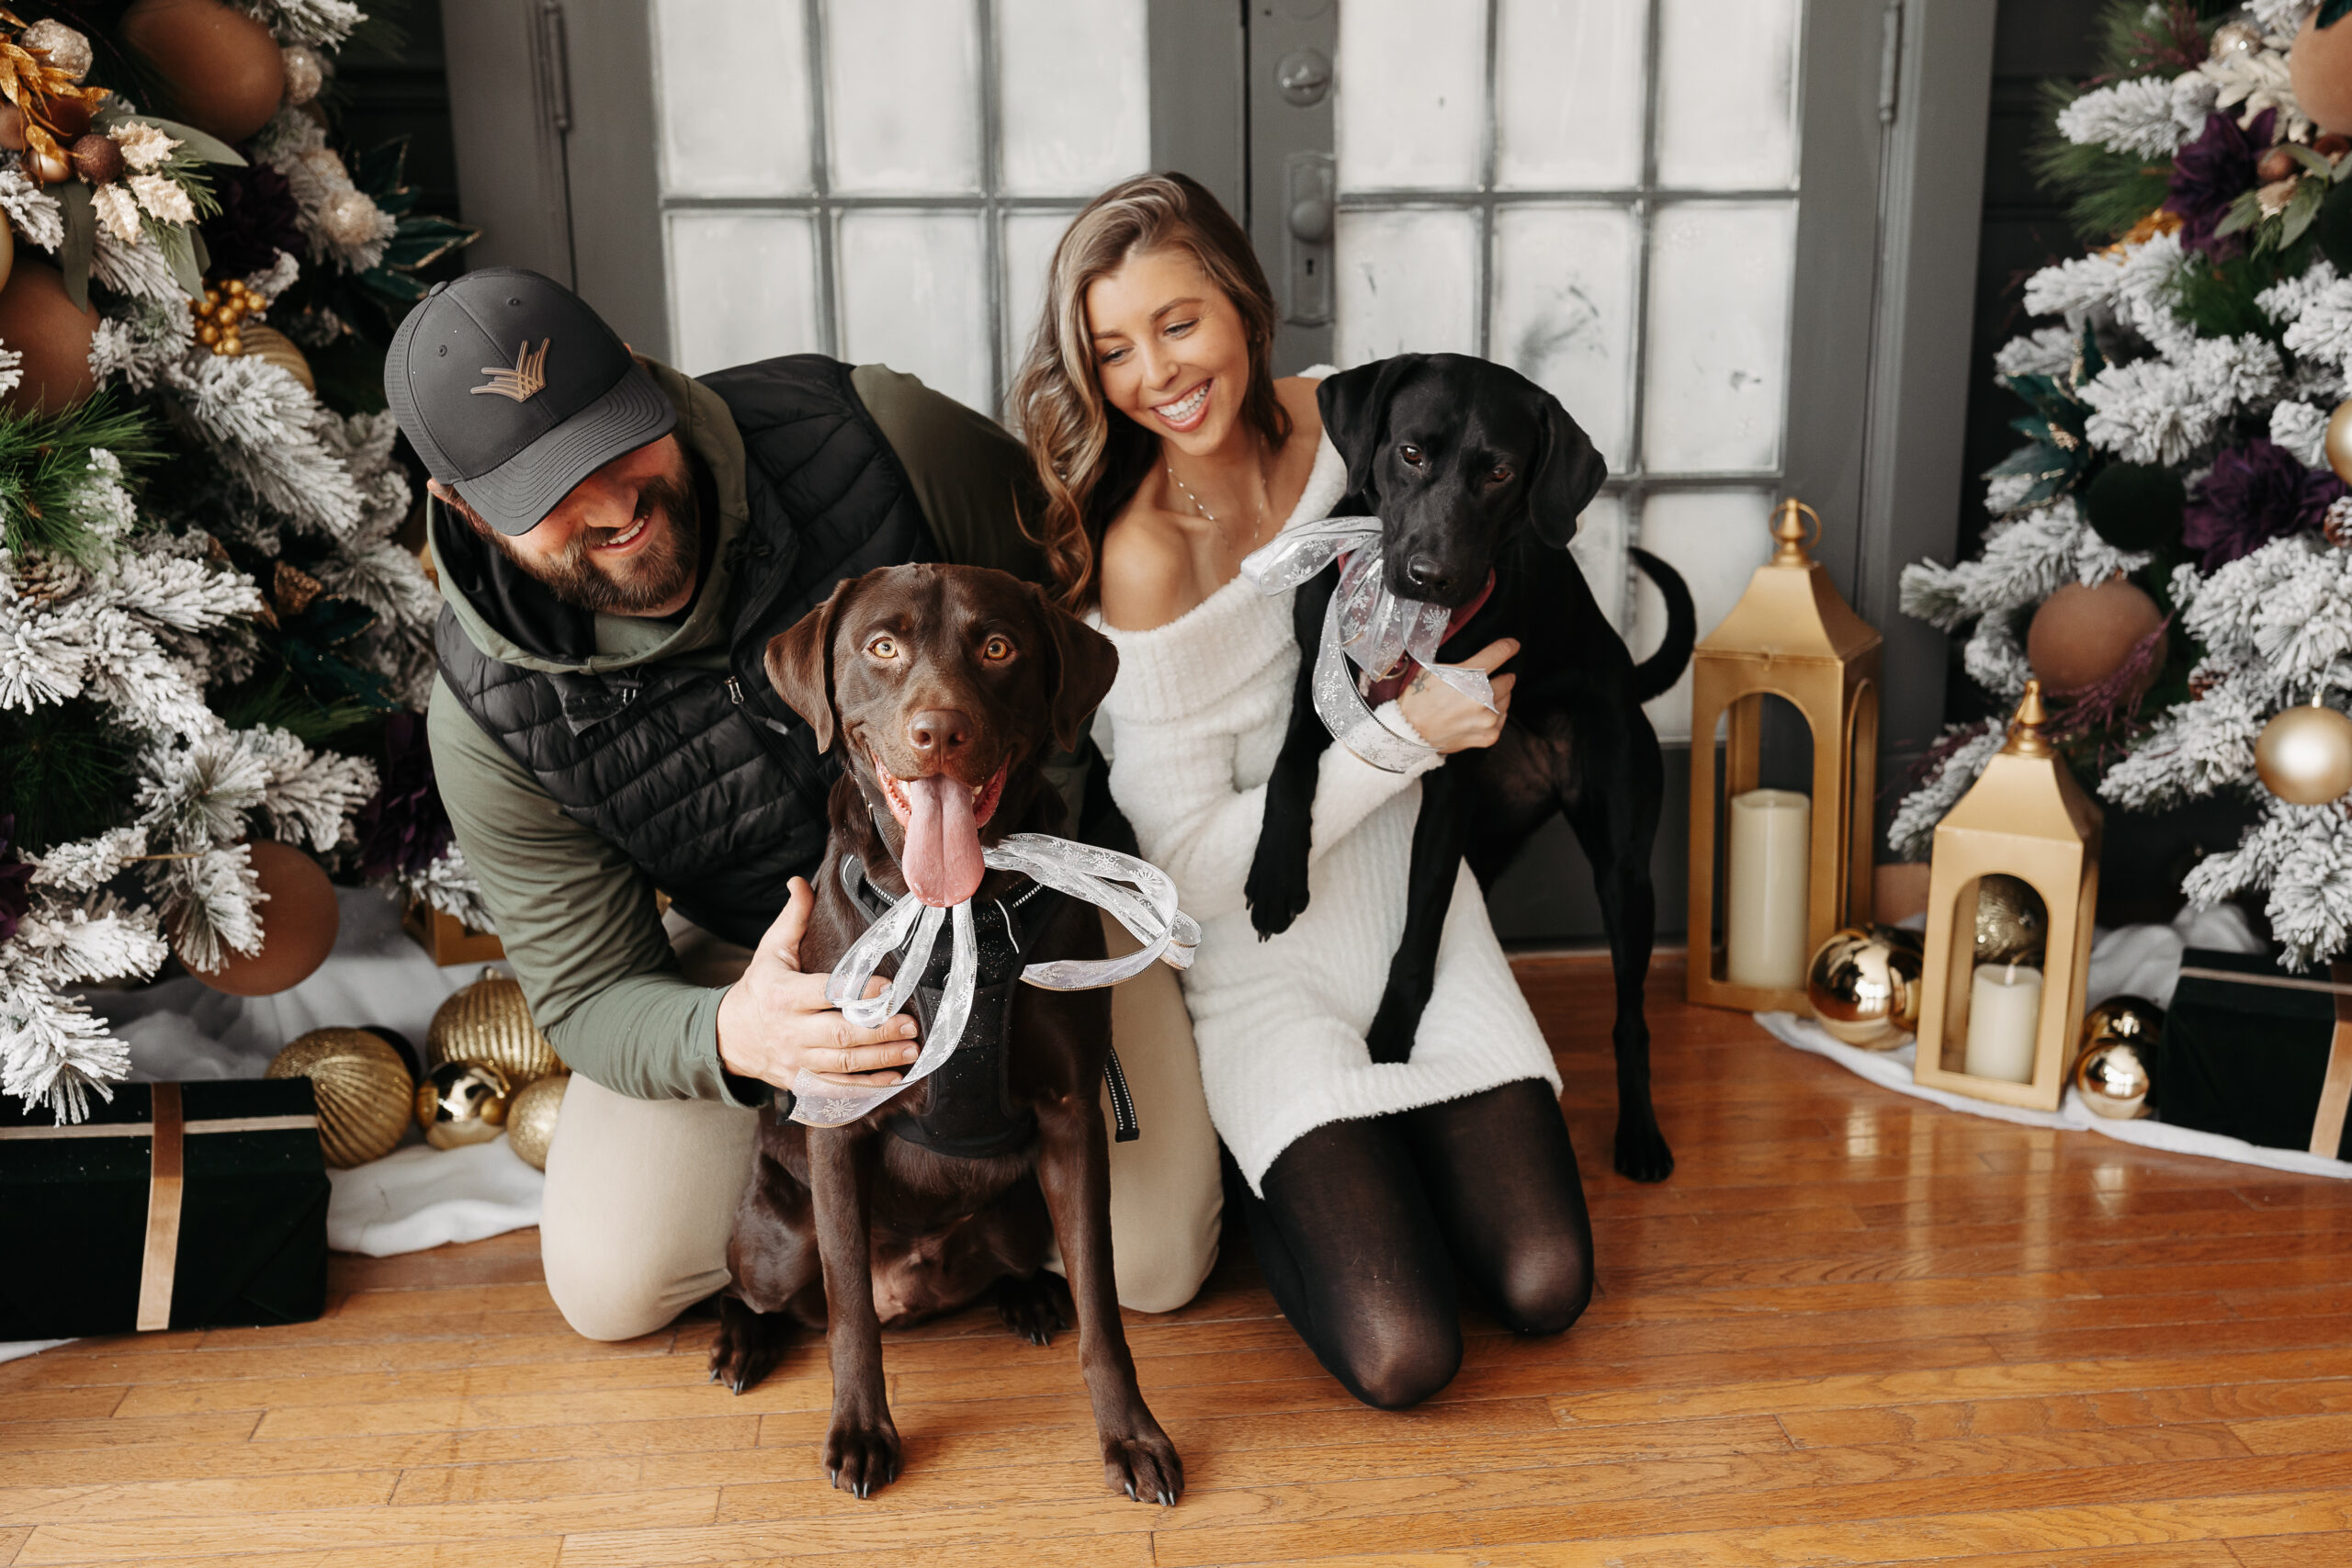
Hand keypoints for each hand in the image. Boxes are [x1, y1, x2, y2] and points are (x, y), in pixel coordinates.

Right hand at [716, 877, 920, 1090]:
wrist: (727, 1037)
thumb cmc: (758, 988)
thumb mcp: (771, 950)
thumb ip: (792, 918)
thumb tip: (800, 882)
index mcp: (783, 994)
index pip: (825, 993)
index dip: (858, 993)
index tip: (889, 988)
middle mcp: (790, 1030)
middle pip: (839, 1034)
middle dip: (878, 1031)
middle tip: (911, 1024)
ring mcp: (796, 1060)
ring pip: (842, 1064)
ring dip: (881, 1059)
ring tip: (912, 1049)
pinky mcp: (801, 1081)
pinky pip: (837, 1088)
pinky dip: (867, 1087)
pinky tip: (894, 1078)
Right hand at [1396, 638, 1517, 753]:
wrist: (1409, 732)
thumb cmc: (1418, 698)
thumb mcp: (1435, 669)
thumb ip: (1460, 662)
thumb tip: (1477, 655)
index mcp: (1471, 675)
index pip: (1501, 652)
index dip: (1508, 647)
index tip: (1512, 646)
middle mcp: (1483, 698)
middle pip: (1508, 680)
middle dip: (1500, 678)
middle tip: (1489, 680)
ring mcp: (1488, 719)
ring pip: (1506, 701)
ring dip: (1498, 698)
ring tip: (1481, 700)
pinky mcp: (1488, 736)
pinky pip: (1500, 721)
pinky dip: (1494, 717)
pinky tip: (1480, 716)